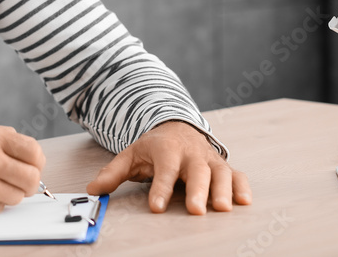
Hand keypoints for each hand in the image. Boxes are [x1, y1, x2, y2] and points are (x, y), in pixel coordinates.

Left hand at [86, 120, 251, 214]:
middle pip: (196, 171)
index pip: (164, 170)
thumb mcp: (131, 155)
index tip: (156, 208)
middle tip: (195, 210)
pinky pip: (236, 174)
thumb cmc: (154, 147)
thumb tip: (93, 190)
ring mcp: (209, 159)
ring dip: (223, 189)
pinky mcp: (223, 166)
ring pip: (219, 172)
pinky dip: (242, 186)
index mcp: (166, 150)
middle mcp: (190, 153)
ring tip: (223, 208)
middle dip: (197, 190)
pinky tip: (244, 201)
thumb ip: (113, 173)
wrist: (177, 128)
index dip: (160, 189)